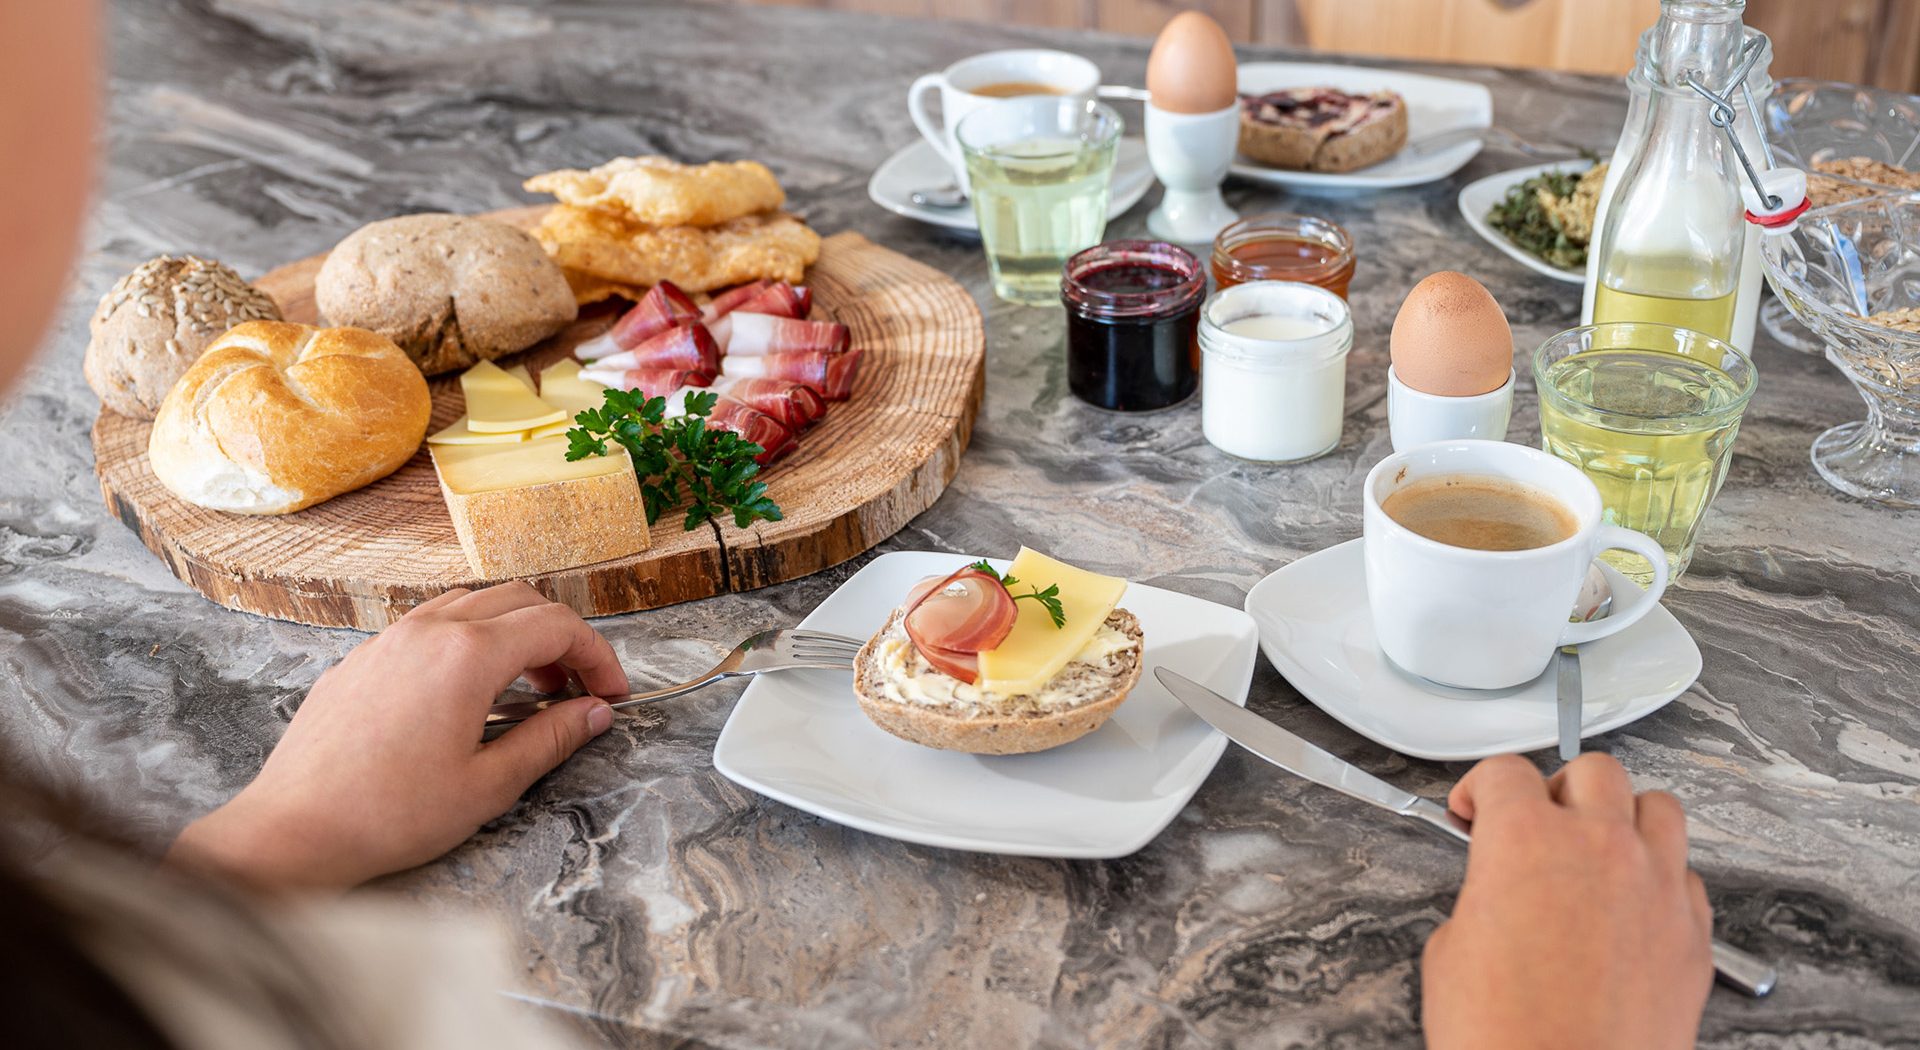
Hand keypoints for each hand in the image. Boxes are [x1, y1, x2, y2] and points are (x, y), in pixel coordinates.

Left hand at [167, 583, 624, 891]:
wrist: (293, 829)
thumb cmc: (387, 816)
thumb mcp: (488, 785)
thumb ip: (550, 739)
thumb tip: (593, 713)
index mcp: (468, 656)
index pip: (557, 625)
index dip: (597, 655)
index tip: (611, 693)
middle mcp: (429, 630)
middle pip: (519, 599)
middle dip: (561, 637)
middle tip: (577, 687)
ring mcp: (390, 639)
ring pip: (472, 604)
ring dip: (514, 634)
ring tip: (528, 687)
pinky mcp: (362, 659)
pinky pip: (430, 625)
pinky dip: (469, 641)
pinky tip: (469, 694)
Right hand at [1421, 753, 1713, 1049]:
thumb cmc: (1504, 1034)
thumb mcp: (1452, 951)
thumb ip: (1484, 897)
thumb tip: (1500, 896)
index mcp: (1527, 840)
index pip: (1505, 772)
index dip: (1480, 787)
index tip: (1475, 809)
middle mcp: (1600, 849)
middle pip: (1593, 772)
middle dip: (1558, 790)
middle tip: (1536, 822)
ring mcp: (1657, 889)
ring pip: (1659, 808)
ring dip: (1624, 817)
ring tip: (1599, 846)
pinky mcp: (1694, 937)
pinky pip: (1688, 876)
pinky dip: (1662, 878)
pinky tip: (1634, 904)